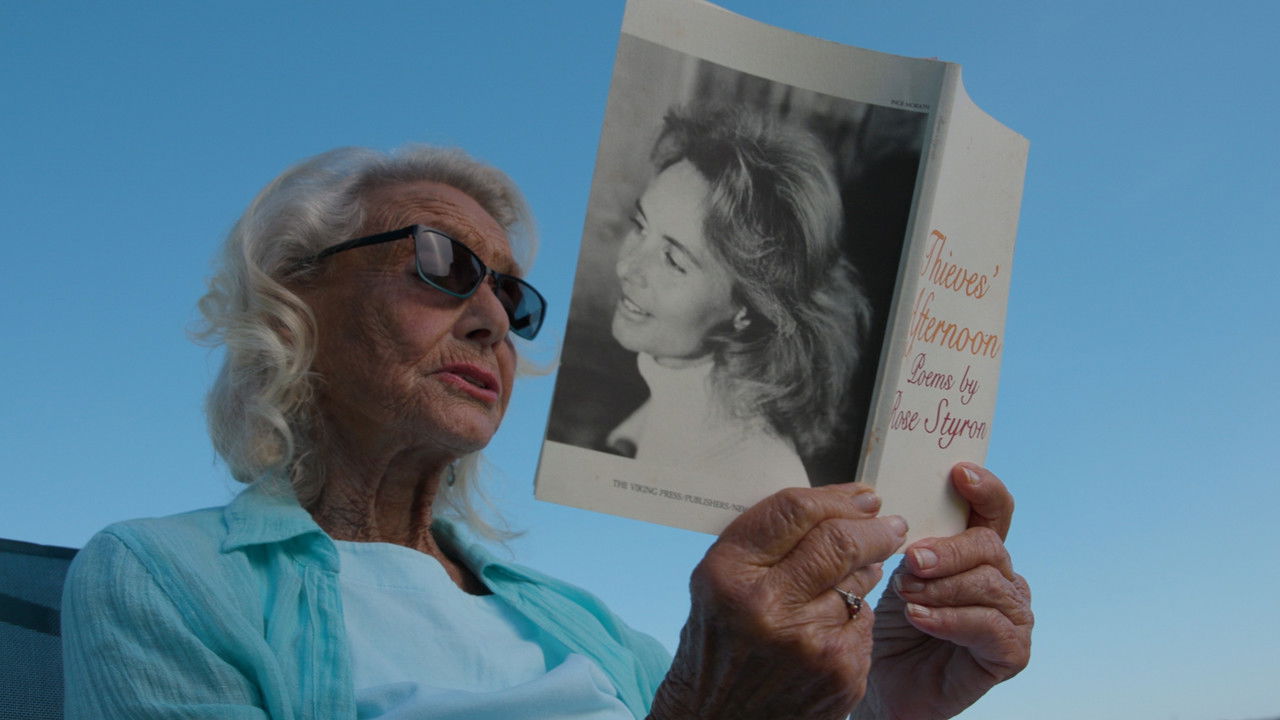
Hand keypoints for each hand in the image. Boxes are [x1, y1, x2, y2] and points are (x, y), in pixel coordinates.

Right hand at [649, 484, 907, 719]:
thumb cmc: (720, 643)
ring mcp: (807, 642)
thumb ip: (767, 543)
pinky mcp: (839, 672)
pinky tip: (835, 626)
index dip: (837, 497)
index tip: (862, 496)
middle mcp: (765, 606)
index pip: (795, 511)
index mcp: (728, 573)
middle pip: (839, 541)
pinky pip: (865, 622)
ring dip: (866, 573)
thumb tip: (841, 507)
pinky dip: (857, 617)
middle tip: (889, 524)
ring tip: (855, 577)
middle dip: (874, 527)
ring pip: (860, 582)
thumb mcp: (720, 583)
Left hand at [856, 464, 1032, 719]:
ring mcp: (1013, 616)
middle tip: (910, 561)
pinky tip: (920, 618)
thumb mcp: (893, 573)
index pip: (994, 510)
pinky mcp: (1012, 653)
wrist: (885, 685)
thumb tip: (890, 511)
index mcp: (978, 553)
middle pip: (989, 545)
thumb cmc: (890, 626)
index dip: (984, 488)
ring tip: (905, 595)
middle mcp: (1003, 579)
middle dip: (947, 550)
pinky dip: (951, 619)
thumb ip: (907, 542)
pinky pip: (990, 627)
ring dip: (942, 587)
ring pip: (989, 584)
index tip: (958, 474)